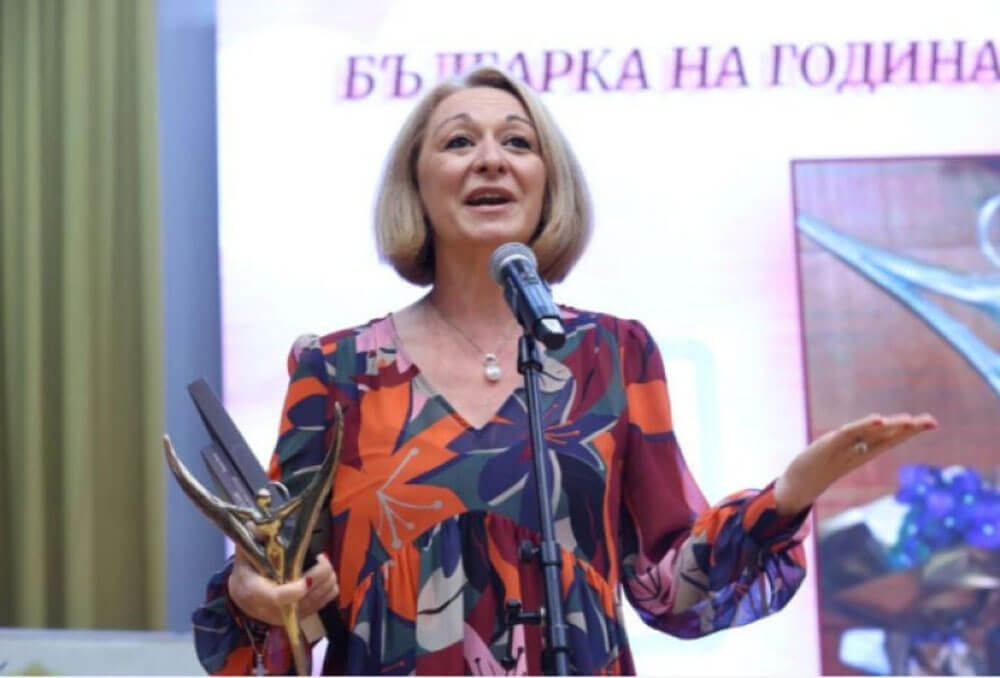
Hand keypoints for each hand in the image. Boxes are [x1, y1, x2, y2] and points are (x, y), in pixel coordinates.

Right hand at [228, 548, 338, 626]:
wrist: (246, 601)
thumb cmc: (247, 576)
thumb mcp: (243, 558)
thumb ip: (250, 542)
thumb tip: (255, 525)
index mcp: (258, 593)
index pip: (277, 597)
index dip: (294, 590)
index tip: (307, 580)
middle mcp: (276, 609)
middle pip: (308, 595)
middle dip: (319, 573)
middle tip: (320, 557)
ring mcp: (291, 615)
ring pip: (321, 596)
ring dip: (327, 577)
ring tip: (322, 563)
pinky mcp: (303, 616)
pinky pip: (326, 601)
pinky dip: (329, 586)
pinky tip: (323, 575)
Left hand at [774, 412, 937, 515]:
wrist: (798, 485)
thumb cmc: (820, 467)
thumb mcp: (841, 453)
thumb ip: (856, 443)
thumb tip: (875, 432)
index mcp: (863, 452)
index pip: (890, 438)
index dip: (910, 431)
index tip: (932, 422)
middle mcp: (857, 451)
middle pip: (886, 437)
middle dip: (909, 429)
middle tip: (932, 421)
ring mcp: (843, 450)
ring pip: (870, 436)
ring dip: (890, 428)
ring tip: (910, 420)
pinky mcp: (827, 447)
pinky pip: (847, 435)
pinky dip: (862, 427)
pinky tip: (877, 420)